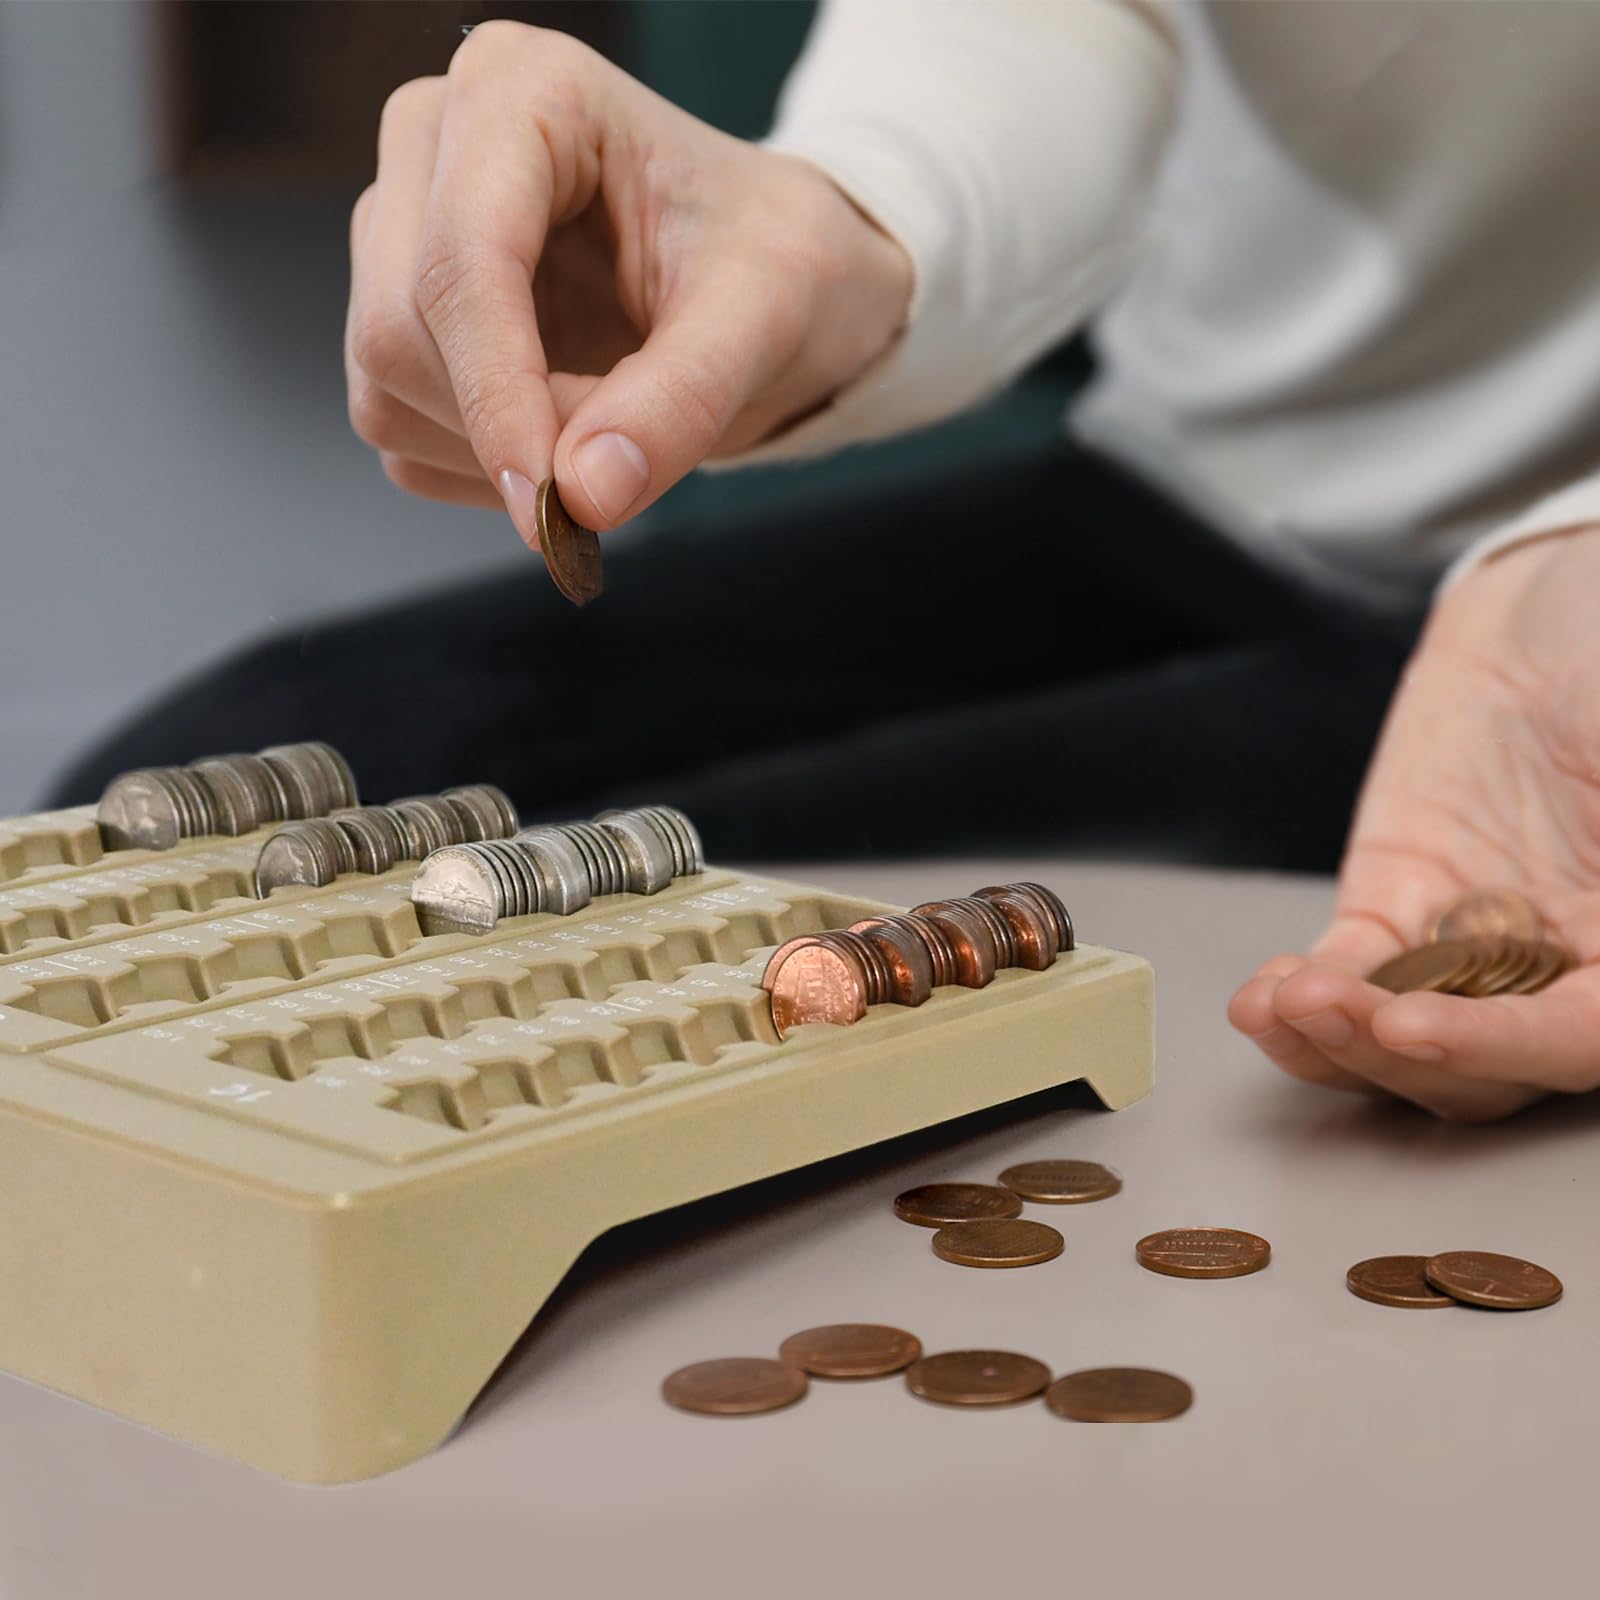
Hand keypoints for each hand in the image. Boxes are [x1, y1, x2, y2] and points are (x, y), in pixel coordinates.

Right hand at [345, 21, 911, 538]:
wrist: (767, 286)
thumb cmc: (773, 262)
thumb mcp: (764, 318)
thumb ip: (680, 402)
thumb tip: (583, 496)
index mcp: (521, 92)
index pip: (461, 258)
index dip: (497, 393)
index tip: (549, 499)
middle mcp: (435, 148)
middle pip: (397, 328)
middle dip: (508, 424)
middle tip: (621, 451)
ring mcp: (400, 239)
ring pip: (385, 393)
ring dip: (498, 454)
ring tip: (608, 421)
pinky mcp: (399, 327)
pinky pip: (403, 440)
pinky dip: (484, 472)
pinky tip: (564, 435)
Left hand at [1229, 527, 1599, 1119]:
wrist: (1552, 615)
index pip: (1583, 1039)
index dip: (1505, 1049)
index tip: (1420, 1029)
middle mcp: (1568, 969)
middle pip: (1485, 1065)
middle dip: (1400, 1053)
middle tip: (1340, 1014)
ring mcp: (1475, 947)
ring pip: (1405, 1037)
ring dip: (1338, 1039)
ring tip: (1283, 1008)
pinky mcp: (1398, 909)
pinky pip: (1352, 971)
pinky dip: (1304, 990)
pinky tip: (1262, 996)